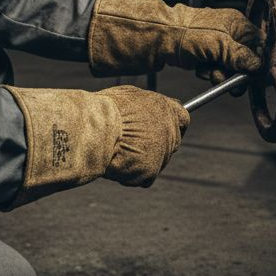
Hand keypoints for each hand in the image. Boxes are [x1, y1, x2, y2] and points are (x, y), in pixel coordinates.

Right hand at [0, 84, 189, 206]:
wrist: (93, 129)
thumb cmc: (103, 109)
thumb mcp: (126, 97)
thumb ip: (142, 107)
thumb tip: (144, 112)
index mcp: (166, 109)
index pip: (182, 118)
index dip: (172, 123)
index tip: (161, 127)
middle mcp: (169, 131)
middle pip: (171, 142)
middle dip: (154, 144)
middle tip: (132, 144)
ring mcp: (162, 153)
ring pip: (155, 162)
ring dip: (139, 160)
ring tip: (116, 152)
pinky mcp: (150, 172)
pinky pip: (142, 178)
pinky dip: (130, 175)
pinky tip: (116, 165)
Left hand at [86, 0, 262, 76]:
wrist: (158, 37)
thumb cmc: (187, 33)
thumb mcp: (219, 45)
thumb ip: (242, 56)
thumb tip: (258, 66)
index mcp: (237, 23)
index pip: (259, 43)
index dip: (258, 60)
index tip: (253, 75)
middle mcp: (229, 30)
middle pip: (245, 56)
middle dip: (237, 71)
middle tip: (230, 80)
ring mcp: (216, 41)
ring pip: (229, 65)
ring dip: (222, 73)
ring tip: (210, 72)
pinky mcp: (204, 52)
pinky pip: (215, 67)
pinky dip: (210, 72)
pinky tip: (202, 70)